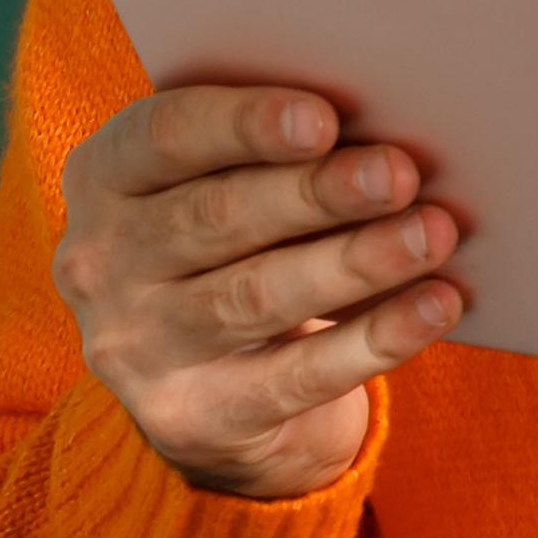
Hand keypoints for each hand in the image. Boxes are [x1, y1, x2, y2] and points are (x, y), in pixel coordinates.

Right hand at [47, 82, 465, 498]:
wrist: (207, 398)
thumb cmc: (235, 252)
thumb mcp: (220, 192)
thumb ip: (267, 156)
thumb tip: (377, 132)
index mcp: (104, 176)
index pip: (163, 136)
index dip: (244, 124)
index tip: (323, 120)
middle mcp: (102, 262)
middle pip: (216, 216)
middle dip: (315, 194)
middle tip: (399, 174)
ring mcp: (138, 347)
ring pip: (257, 296)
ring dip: (355, 261)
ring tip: (432, 233)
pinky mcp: (191, 418)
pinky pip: (297, 376)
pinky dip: (376, 337)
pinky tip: (435, 305)